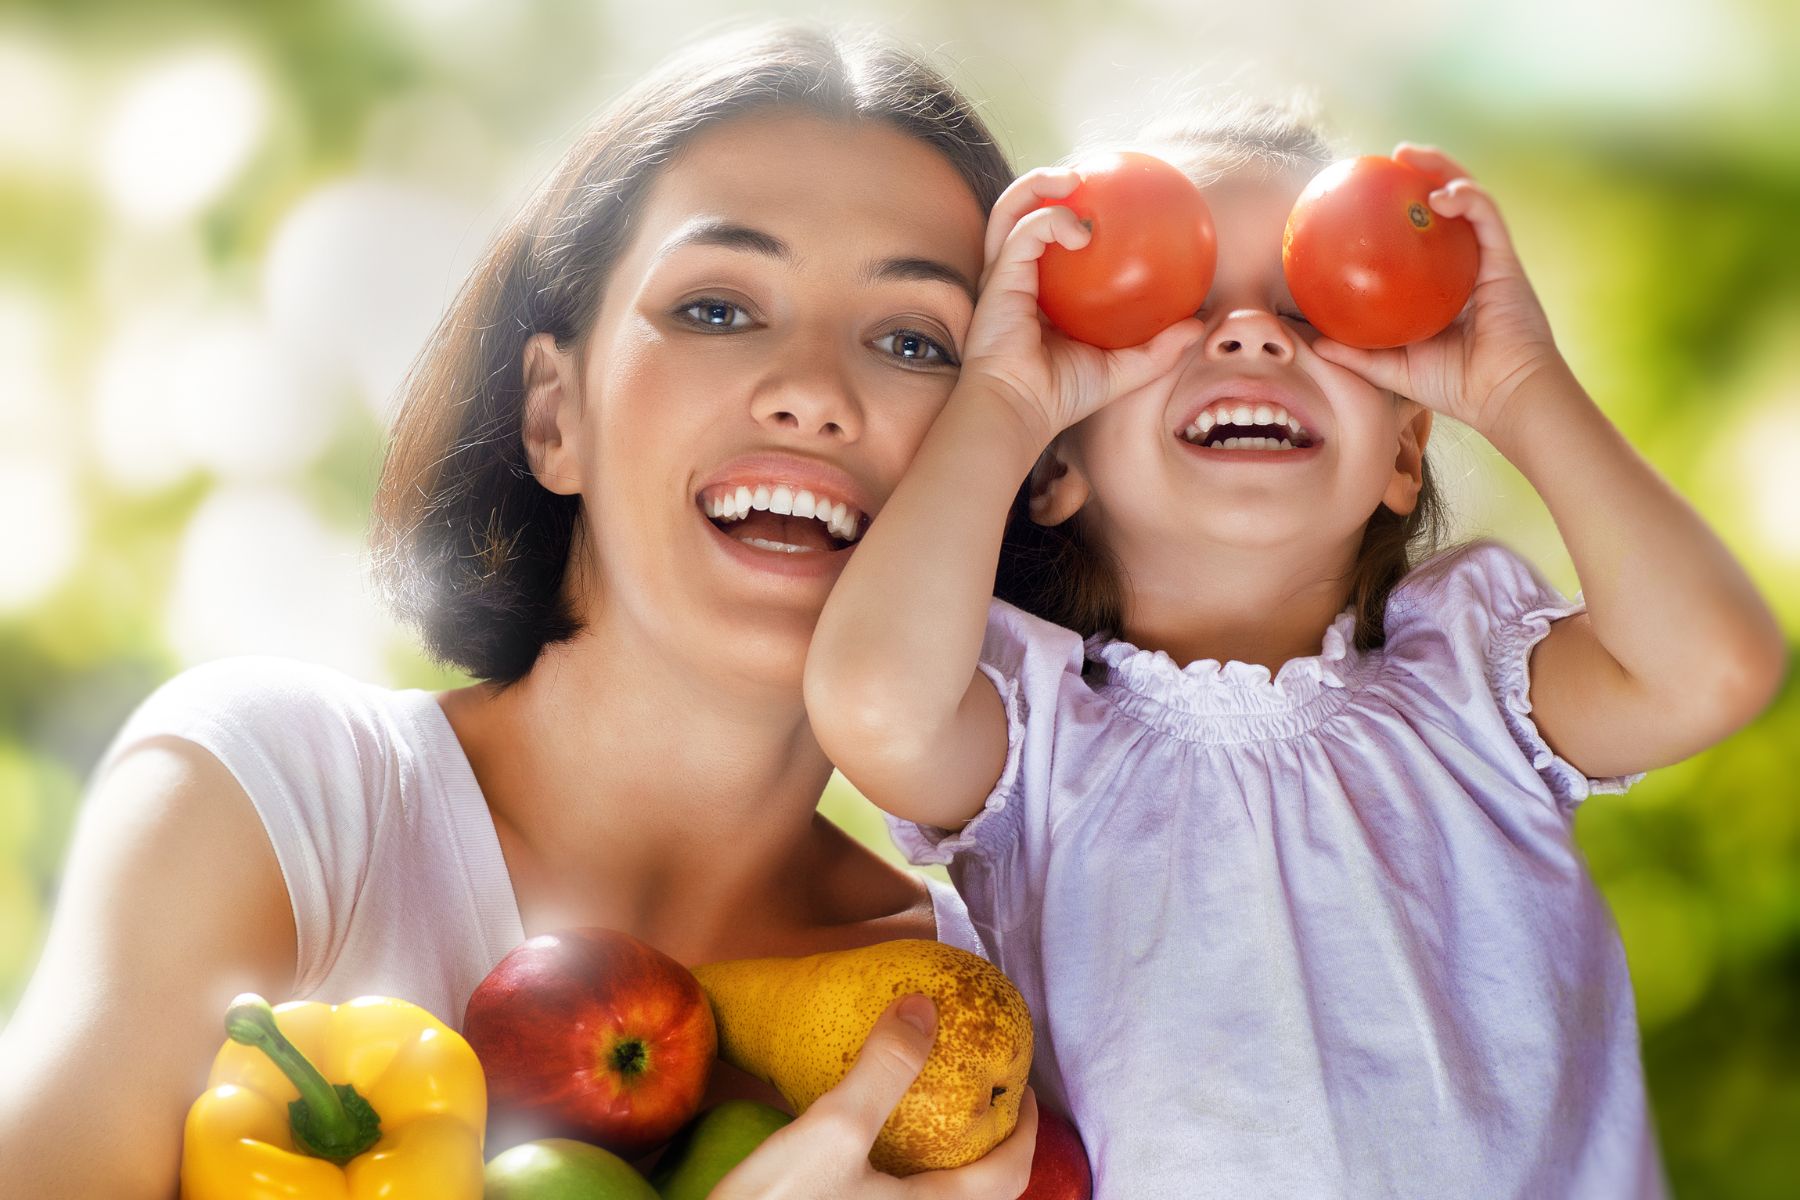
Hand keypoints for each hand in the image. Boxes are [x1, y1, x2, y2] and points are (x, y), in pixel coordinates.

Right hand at [709, 994, 1038, 1199]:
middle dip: (993, 1150)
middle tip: (985, 1102)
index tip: (1022, 1088)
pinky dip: (912, 1178)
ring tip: (938, 1120)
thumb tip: (923, 1006)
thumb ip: (884, 1069)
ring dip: (951, 1167)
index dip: (1025, 1128)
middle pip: (984, 1198)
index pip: (1009, 1175)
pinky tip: (880, 1152)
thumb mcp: (832, 1130)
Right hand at [959, 166, 1204, 447]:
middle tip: (1085, 176)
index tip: (1102, 196)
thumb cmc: (1060, 395)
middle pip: (1019, 211)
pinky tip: (1082, 230)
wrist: (1022, 410)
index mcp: (1036, 290)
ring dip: (1040, 184)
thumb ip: (1157, 349)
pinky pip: (1024, 232)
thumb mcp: (1121, 369)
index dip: (1064, 209)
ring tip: (1074, 177)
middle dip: (1045, 183)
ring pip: (1011, 208)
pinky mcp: (999, 277)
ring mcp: (1003, 274)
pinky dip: (1051, 221)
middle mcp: (1015, 275)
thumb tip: (1198, 326)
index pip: (1042, 238)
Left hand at [1309, 144, 1569, 440]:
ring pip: (1468, 199)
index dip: (1398, 212)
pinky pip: (1486, 216)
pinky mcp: (1506, 260)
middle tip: (1388, 159)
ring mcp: (1487, 260)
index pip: (1421, 238)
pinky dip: (1466, 198)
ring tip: (1409, 153)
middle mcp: (1467, 265)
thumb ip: (1357, 355)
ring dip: (1441, 168)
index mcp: (1443, 285)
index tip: (1365, 194)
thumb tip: (1313, 343)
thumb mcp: (1393, 369)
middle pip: (1445, 208)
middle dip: (1421, 173)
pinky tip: (1441, 193)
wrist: (1504, 397)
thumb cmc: (1456, 386)